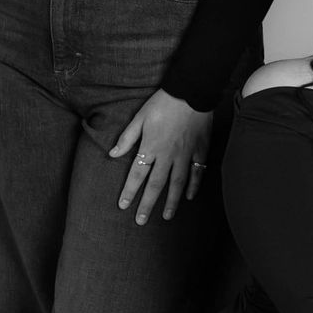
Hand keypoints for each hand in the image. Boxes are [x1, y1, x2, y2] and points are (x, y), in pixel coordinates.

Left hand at [109, 89, 212, 224]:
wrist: (191, 92)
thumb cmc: (163, 103)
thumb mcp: (140, 117)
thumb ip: (127, 138)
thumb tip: (112, 154)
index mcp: (151, 147)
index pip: (137, 175)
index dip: (129, 191)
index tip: (123, 205)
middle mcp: (168, 155)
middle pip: (156, 185)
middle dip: (147, 204)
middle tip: (141, 221)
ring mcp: (186, 154)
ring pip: (177, 183)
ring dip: (171, 201)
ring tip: (167, 216)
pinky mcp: (200, 149)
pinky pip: (198, 171)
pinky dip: (194, 185)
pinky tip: (190, 196)